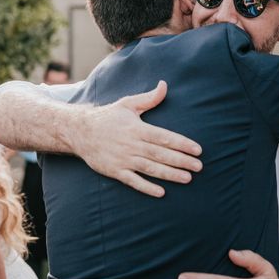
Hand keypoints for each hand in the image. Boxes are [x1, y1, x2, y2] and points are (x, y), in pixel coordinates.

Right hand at [71, 81, 202, 197]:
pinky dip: (146, 187)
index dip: (182, 144)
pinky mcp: (115, 171)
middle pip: (161, 154)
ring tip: (187, 178)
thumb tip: (165, 85)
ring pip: (150, 168)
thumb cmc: (107, 117)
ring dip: (169, 174)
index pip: (164, 137)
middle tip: (199, 167)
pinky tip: (161, 192)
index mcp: (137, 128)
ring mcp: (123, 159)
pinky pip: (133, 181)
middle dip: (181, 160)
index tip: (197, 150)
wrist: (80, 131)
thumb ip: (149, 98)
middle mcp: (132, 144)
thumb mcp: (127, 104)